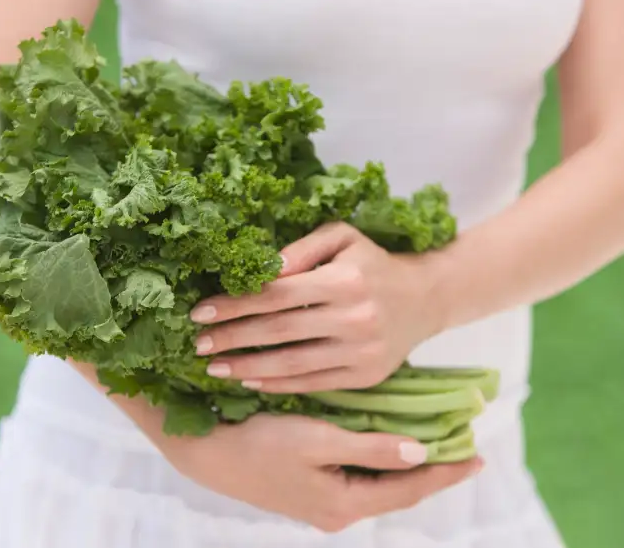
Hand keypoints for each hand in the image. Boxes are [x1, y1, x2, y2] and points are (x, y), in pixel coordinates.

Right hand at [156, 413, 481, 532]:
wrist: (208, 453)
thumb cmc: (261, 442)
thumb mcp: (319, 441)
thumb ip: (372, 449)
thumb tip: (421, 455)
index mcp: (344, 504)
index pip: (409, 490)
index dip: (445, 473)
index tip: (479, 457)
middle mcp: (338, 511)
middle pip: (398, 492)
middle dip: (432, 471)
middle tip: (466, 450)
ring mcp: (323, 503)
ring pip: (379, 485)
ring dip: (407, 466)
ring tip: (437, 446)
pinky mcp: (311, 491)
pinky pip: (359, 479)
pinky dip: (380, 463)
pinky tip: (389, 447)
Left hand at [190, 222, 442, 392]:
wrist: (425, 298)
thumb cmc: (373, 264)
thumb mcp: (341, 238)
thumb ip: (300, 250)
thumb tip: (260, 270)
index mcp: (344, 280)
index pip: (276, 294)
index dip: (235, 305)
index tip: (201, 313)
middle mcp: (354, 317)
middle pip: (278, 331)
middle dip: (232, 338)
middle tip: (198, 344)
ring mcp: (362, 351)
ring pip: (292, 364)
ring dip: (248, 368)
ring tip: (216, 369)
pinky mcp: (366, 376)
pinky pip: (313, 383)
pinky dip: (279, 385)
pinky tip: (252, 381)